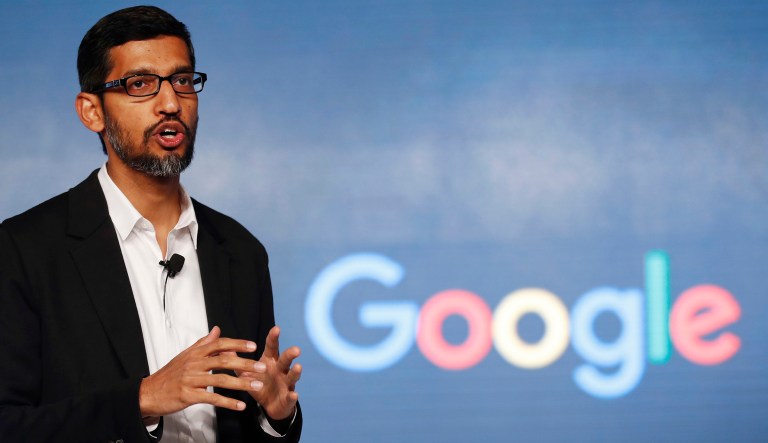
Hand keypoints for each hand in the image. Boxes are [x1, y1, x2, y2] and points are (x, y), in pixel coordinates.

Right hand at [139, 326, 266, 417]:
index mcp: (195, 353)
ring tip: (256, 386)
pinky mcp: (188, 395)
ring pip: (220, 380)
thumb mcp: (185, 355)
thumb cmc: (169, 374)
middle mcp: (194, 364)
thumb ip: (203, 343)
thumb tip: (217, 329)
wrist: (148, 392)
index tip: (253, 346)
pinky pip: (212, 398)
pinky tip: (240, 405)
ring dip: (241, 383)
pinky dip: (228, 402)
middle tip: (261, 367)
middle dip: (245, 364)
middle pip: (223, 361)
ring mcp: (191, 380)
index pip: (219, 344)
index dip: (237, 344)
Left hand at [236, 326, 301, 419]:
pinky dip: (292, 396)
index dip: (274, 338)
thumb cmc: (259, 383)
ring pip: (292, 376)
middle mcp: (280, 369)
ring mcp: (286, 383)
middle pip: (286, 360)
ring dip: (296, 372)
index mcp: (270, 361)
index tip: (276, 328)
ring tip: (298, 367)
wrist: (271, 405)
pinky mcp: (288, 397)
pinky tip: (293, 395)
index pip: (272, 347)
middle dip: (290, 354)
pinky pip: (291, 396)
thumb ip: (236, 360)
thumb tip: (222, 347)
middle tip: (295, 349)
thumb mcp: (245, 372)